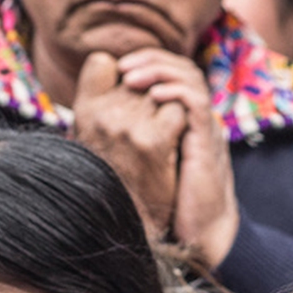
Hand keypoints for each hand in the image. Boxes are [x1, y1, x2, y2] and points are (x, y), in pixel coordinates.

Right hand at [72, 51, 185, 237]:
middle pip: (139, 78)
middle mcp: (102, 115)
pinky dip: (182, 124)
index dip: (119, 72)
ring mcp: (129, 127)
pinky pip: (179, 110)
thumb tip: (115, 67)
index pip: (101, 61)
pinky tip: (174, 144)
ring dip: (167, 110)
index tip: (126, 90)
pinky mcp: (155, 141)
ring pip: (162, 91)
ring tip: (162, 138)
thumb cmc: (113, 179)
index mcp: (83, 112)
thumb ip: (101, 105)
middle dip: (149, 96)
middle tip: (150, 126)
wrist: (131, 224)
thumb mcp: (92, 138)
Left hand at [114, 48, 240, 266]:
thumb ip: (124, 143)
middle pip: (178, 68)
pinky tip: (154, 94)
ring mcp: (203, 127)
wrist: (200, 233)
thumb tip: (84, 131)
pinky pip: (197, 103)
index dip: (145, 63)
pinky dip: (176, 92)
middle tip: (122, 66)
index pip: (167, 75)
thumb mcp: (139, 167)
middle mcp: (194, 118)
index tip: (117, 69)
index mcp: (179, 120)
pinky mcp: (208, 141)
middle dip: (149, 60)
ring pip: (190, 77)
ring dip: (159, 69)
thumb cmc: (168, 205)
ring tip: (132, 76)